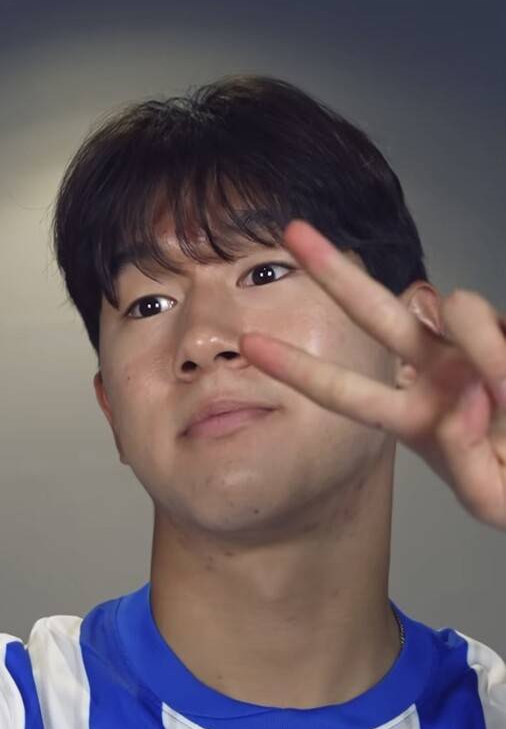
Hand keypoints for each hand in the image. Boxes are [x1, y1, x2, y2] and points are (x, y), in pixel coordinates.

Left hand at [238, 220, 505, 530]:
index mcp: (414, 418)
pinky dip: (503, 354)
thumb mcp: (491, 497)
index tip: (248, 346)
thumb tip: (462, 400)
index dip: (297, 369)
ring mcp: (472, 348)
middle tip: (291, 231)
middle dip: (333, 274)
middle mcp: (435, 374)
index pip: (343, 393)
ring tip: (504, 395)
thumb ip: (466, 460)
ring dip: (481, 345)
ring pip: (458, 306)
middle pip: (375, 315)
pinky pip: (497, 327)